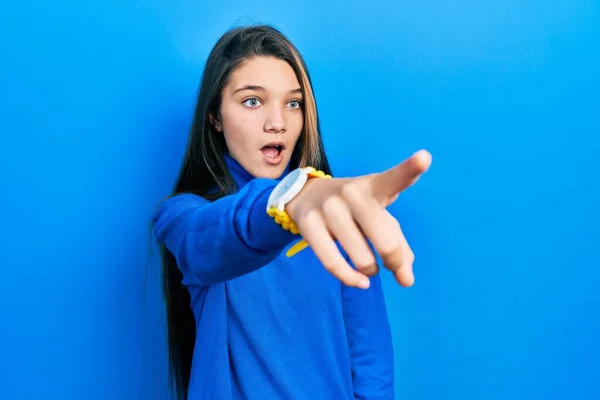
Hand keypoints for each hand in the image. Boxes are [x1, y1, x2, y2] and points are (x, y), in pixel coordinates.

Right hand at [285, 150, 431, 288]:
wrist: (307, 195)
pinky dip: (350, 279)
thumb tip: (406, 280)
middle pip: (386, 243)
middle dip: (393, 261)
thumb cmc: (356, 210)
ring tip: (368, 266)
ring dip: (370, 270)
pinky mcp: (308, 223)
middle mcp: (352, 193)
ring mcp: (328, 208)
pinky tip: (359, 282)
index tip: (425, 158)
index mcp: (375, 187)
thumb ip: (399, 248)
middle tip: (390, 262)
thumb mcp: (381, 219)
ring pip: (362, 259)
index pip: (395, 179)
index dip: (411, 169)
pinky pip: (333, 263)